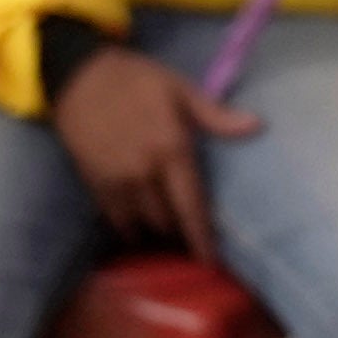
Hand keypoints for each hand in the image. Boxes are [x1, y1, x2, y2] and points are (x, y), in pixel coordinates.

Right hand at [53, 40, 248, 260]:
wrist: (80, 74)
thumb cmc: (137, 79)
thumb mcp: (181, 89)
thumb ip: (216, 116)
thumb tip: (257, 126)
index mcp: (172, 150)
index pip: (191, 206)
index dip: (201, 238)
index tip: (211, 263)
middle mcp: (145, 172)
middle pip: (167, 221)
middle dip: (180, 232)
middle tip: (189, 240)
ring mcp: (117, 180)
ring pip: (141, 223)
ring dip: (155, 231)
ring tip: (166, 235)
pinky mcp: (94, 182)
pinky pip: (115, 217)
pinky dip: (128, 226)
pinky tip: (137, 228)